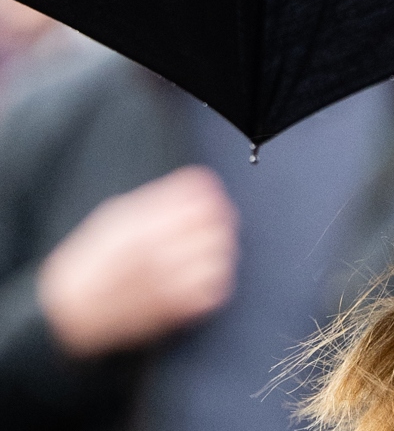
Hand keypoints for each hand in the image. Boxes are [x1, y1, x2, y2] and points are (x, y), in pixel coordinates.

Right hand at [36, 165, 237, 357]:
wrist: (67, 312)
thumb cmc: (88, 264)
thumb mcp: (113, 217)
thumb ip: (155, 201)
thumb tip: (194, 186)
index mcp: (143, 224)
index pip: (201, 200)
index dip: (211, 198)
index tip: (211, 202)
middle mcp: (159, 251)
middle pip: (217, 226)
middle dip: (218, 223)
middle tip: (212, 227)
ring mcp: (169, 282)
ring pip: (221, 257)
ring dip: (218, 251)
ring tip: (206, 252)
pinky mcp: (175, 309)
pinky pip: (215, 289)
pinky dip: (214, 281)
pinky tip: (200, 277)